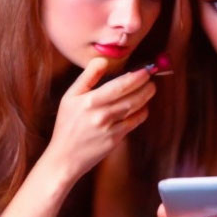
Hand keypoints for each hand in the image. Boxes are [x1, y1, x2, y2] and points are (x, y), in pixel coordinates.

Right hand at [45, 58, 155, 182]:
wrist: (65, 157)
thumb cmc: (67, 124)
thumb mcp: (70, 97)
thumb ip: (87, 77)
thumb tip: (102, 60)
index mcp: (89, 101)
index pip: (119, 86)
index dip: (135, 77)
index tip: (145, 70)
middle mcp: (101, 114)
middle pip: (130, 97)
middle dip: (145, 86)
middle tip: (151, 79)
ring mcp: (110, 128)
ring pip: (134, 109)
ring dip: (146, 98)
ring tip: (150, 89)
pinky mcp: (115, 140)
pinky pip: (133, 123)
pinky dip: (141, 113)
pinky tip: (143, 107)